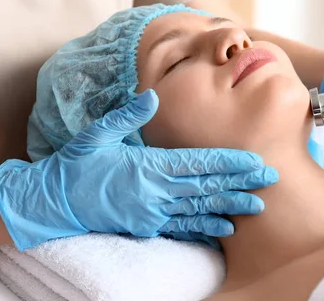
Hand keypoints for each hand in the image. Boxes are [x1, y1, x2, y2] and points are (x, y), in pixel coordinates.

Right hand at [0, 90, 277, 250]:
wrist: (53, 202)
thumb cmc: (77, 164)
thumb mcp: (98, 133)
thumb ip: (128, 115)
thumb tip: (152, 94)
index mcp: (148, 166)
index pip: (199, 162)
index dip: (229, 162)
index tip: (254, 160)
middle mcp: (155, 191)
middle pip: (207, 185)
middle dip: (240, 183)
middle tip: (270, 180)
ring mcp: (152, 212)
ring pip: (200, 208)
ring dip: (230, 206)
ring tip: (256, 206)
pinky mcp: (146, 226)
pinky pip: (182, 227)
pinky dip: (205, 227)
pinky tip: (224, 229)